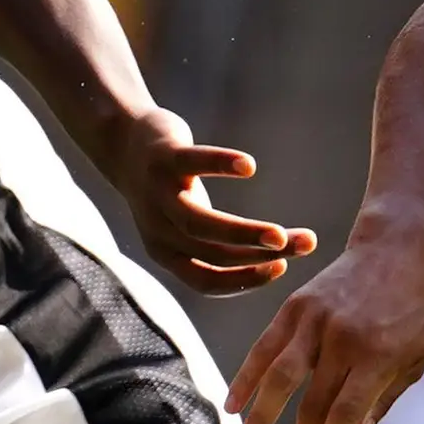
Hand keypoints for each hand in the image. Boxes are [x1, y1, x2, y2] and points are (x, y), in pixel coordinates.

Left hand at [94, 106, 315, 295]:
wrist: (121, 143)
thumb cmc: (169, 191)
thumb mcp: (186, 225)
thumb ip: (217, 245)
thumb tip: (276, 261)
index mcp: (166, 253)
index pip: (206, 281)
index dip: (245, 280)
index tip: (282, 269)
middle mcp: (159, 229)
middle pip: (212, 254)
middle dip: (260, 256)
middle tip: (301, 246)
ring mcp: (158, 194)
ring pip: (200, 224)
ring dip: (244, 233)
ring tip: (281, 234)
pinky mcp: (163, 157)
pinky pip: (194, 163)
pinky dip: (221, 164)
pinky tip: (250, 166)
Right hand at [224, 232, 423, 423]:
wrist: (399, 247)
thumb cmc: (414, 309)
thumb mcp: (417, 356)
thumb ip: (384, 397)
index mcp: (378, 355)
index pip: (344, 412)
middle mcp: (343, 338)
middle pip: (311, 404)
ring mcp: (315, 320)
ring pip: (278, 378)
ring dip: (260, 420)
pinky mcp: (295, 307)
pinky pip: (264, 347)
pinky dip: (246, 377)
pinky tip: (233, 406)